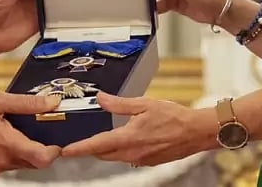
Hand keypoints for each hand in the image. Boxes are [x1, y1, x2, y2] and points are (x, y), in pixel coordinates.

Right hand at [0, 91, 61, 173]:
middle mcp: (0, 161)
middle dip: (40, 148)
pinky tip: (3, 135)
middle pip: (33, 162)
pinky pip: (5, 164)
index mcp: (6, 144)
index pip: (42, 158)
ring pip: (19, 163)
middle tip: (40, 128)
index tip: (57, 139)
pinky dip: (10, 153)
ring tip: (18, 128)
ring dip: (24, 150)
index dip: (54, 150)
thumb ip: (26, 103)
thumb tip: (51, 103)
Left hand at [61, 93, 218, 166]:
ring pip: (115, 157)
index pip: (97, 145)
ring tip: (100, 139)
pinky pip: (128, 158)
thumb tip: (101, 99)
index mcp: (129, 138)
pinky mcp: (149, 161)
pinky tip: (125, 140)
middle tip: (80, 141)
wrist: (196, 132)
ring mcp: (141, 159)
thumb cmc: (174, 116)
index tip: (65, 150)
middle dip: (91, 148)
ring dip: (106, 150)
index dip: (79, 148)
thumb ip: (119, 104)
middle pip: (103, 154)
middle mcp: (133, 152)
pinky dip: (121, 151)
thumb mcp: (145, 104)